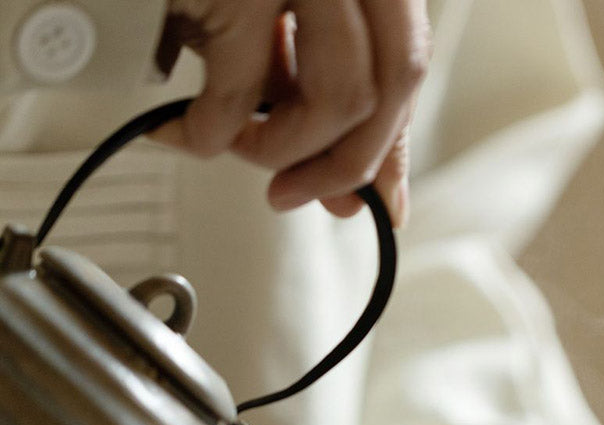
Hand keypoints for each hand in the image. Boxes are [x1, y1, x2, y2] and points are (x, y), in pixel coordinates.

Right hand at [155, 1, 430, 223]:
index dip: (390, 142)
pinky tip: (182, 133)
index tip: (378, 200)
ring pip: (340, 98)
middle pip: (393, 84)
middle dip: (348, 162)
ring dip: (283, 150)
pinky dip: (210, 134)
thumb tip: (352, 195)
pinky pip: (241, 95)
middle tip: (296, 194)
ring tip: (234, 146)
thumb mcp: (265, 29)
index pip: (405, 62)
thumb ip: (315, 97)